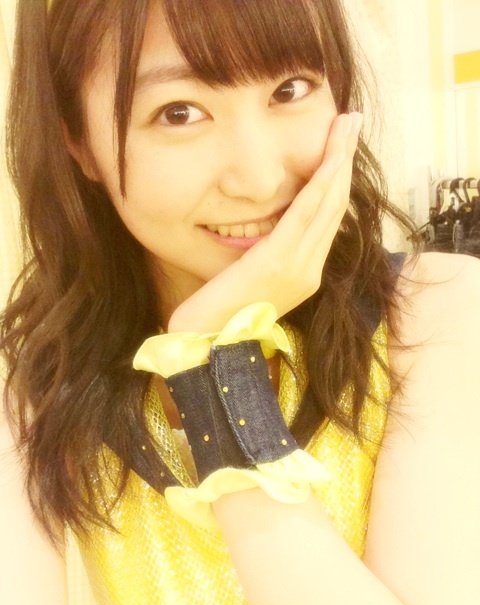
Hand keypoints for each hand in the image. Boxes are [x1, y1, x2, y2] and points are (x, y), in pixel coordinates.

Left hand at [168, 112, 362, 332]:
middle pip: (336, 205)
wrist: (206, 343)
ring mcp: (299, 268)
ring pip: (327, 204)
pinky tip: (330, 158)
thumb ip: (269, 254)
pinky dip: (320, 184)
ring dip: (339, 161)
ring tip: (347, 126)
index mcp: (305, 273)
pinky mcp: (278, 263)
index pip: (329, 218)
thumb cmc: (221, 312)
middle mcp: (310, 269)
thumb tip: (270, 227)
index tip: (343, 146)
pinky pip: (305, 216)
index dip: (338, 179)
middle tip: (352, 122)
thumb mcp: (252, 278)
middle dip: (345, 160)